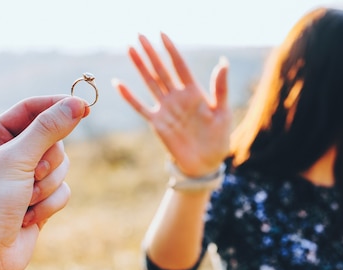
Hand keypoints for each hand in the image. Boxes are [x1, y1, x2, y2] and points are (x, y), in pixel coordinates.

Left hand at [0, 95, 88, 269]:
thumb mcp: (16, 159)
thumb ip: (48, 129)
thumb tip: (77, 104)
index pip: (30, 109)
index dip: (56, 106)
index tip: (83, 107)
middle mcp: (8, 156)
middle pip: (52, 140)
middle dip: (47, 161)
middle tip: (31, 175)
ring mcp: (24, 181)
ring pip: (61, 168)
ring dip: (47, 186)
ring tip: (25, 202)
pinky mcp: (38, 203)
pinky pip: (62, 192)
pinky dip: (49, 205)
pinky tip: (28, 219)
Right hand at [113, 33, 230, 176]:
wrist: (205, 162)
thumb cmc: (218, 138)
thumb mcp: (222, 112)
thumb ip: (220, 88)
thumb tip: (223, 62)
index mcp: (194, 92)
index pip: (180, 66)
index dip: (170, 50)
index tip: (161, 34)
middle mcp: (177, 97)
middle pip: (161, 70)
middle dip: (150, 53)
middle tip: (139, 35)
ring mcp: (166, 109)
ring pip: (150, 83)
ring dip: (140, 67)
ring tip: (129, 49)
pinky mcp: (157, 123)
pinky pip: (140, 107)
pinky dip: (129, 96)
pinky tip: (118, 84)